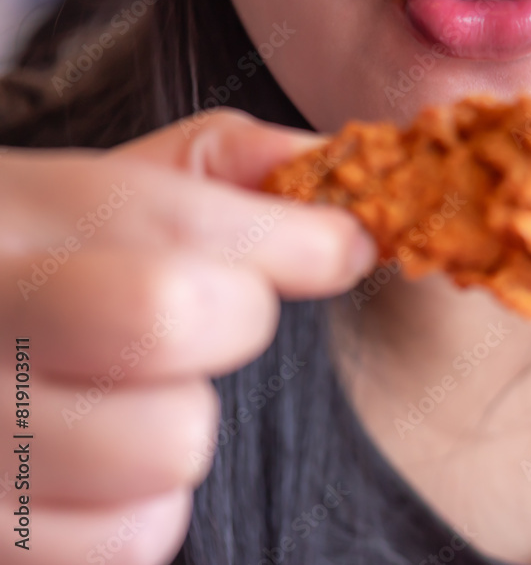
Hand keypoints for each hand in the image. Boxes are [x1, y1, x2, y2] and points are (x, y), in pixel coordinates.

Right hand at [0, 109, 374, 563]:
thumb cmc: (26, 274)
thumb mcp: (82, 196)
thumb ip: (204, 167)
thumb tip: (325, 159)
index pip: (169, 215)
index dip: (291, 237)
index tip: (343, 248)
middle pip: (169, 314)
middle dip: (233, 318)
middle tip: (210, 318)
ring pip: (170, 443)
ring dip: (181, 426)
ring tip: (131, 403)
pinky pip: (139, 536)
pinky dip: (145, 510)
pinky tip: (101, 472)